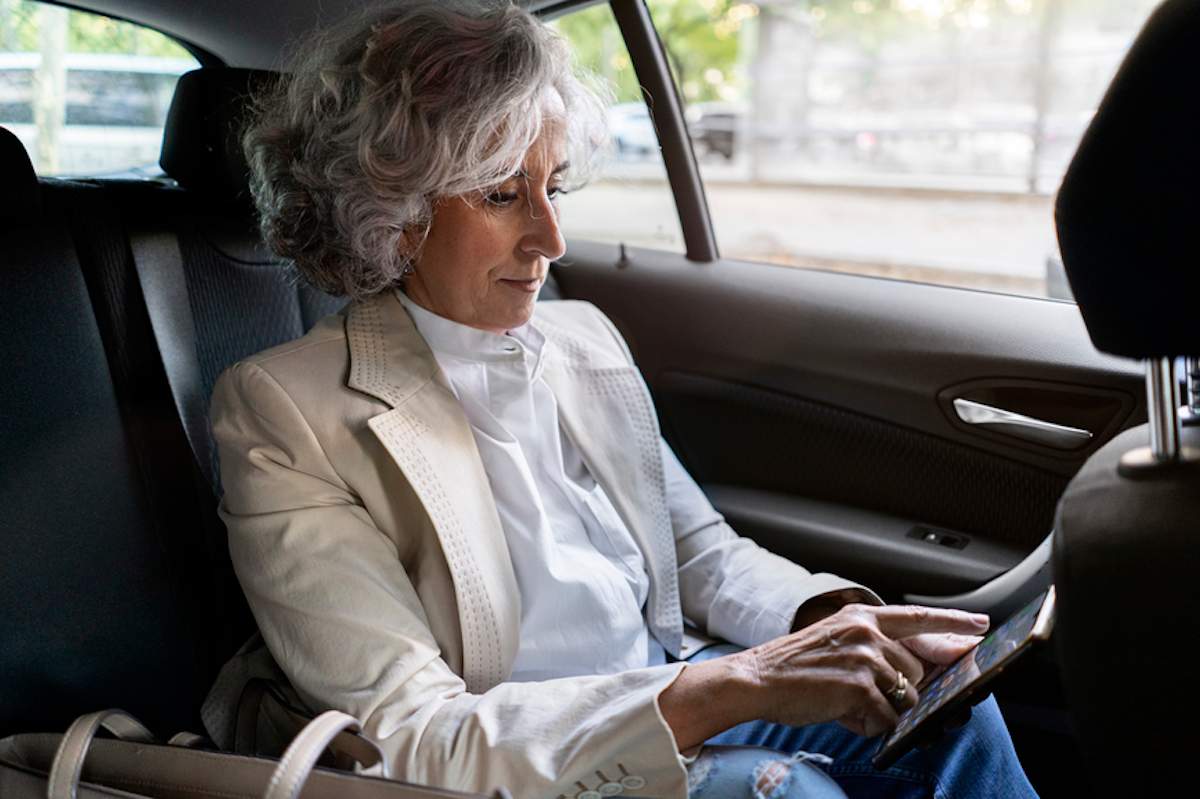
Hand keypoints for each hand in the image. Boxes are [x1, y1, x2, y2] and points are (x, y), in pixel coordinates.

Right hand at [738, 604, 989, 738]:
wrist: (756, 679)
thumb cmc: (794, 665)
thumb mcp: (836, 639)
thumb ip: (876, 647)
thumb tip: (918, 670)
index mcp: (862, 616)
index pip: (918, 618)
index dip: (953, 623)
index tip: (980, 625)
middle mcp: (868, 632)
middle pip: (915, 672)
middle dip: (896, 690)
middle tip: (857, 692)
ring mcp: (865, 659)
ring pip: (905, 698)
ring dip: (881, 709)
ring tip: (844, 700)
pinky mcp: (860, 687)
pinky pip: (886, 719)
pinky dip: (867, 724)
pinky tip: (840, 711)